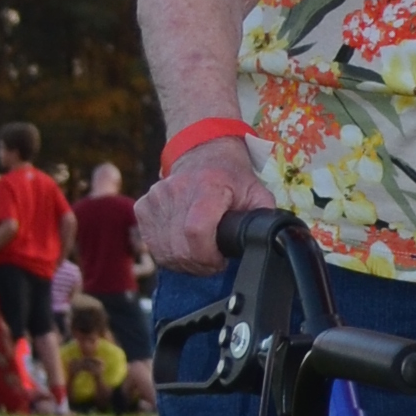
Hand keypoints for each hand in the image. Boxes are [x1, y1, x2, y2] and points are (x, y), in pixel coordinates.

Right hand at [135, 143, 251, 272]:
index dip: (208, 256)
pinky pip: (153, 245)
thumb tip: (272, 242)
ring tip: (200, 252)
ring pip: (165, 251)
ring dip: (184, 261)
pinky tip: (183, 245)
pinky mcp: (143, 207)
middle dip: (199, 264)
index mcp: (207, 186)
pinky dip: (168, 253)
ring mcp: (156, 198)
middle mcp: (176, 190)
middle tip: (213, 260)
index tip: (220, 259)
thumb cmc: (230, 175)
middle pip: (180, 248)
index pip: (196, 231)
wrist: (202, 151)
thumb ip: (264, 218)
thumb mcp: (256, 192)